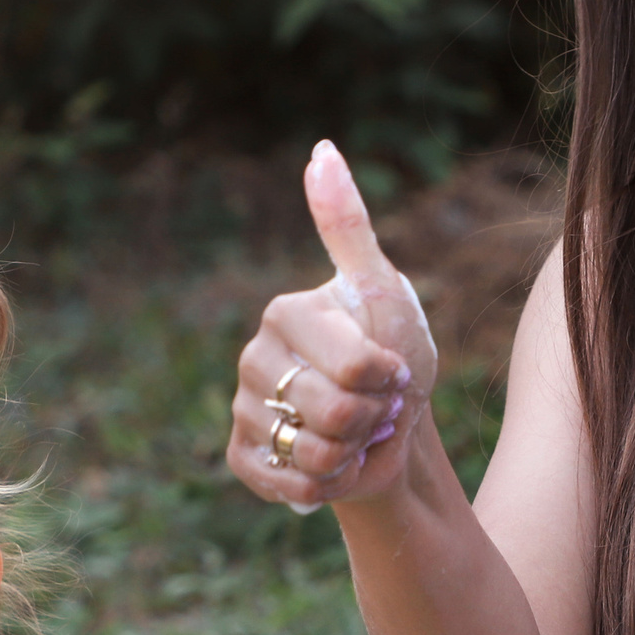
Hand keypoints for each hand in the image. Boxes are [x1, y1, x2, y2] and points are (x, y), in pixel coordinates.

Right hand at [228, 141, 439, 508]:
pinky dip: (323, 484)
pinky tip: (328, 465)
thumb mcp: (384, 292)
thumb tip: (321, 149)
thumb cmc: (393, 357)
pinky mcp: (241, 458)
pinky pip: (286, 482)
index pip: (356, 366)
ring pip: (314, 453)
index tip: (389, 370)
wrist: (389, 431)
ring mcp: (243, 409)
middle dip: (371, 420)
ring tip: (353, 434)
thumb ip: (350, 227)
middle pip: (335, 413)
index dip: (388, 380)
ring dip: (351, 454)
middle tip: (372, 407)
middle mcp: (253, 358)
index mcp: (285, 314)